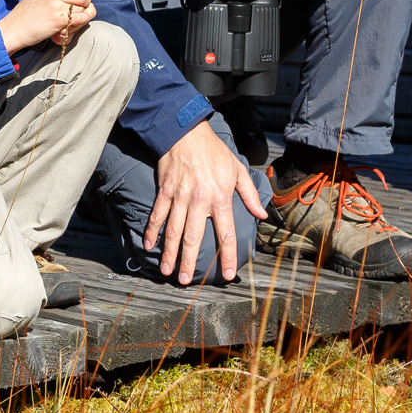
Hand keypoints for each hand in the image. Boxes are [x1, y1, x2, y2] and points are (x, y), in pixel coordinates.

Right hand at [0, 0, 92, 52]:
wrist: (16, 28)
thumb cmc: (24, 11)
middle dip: (84, 0)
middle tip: (82, 4)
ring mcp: (55, 7)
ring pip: (81, 7)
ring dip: (83, 11)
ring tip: (78, 14)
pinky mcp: (58, 21)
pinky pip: (79, 18)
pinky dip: (82, 20)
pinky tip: (78, 20)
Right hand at [144, 120, 266, 284]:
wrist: (186, 132)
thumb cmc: (214, 152)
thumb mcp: (237, 170)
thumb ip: (250, 195)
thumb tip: (262, 215)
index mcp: (220, 198)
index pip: (225, 233)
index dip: (226, 256)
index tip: (227, 274)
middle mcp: (199, 201)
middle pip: (193, 238)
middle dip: (188, 262)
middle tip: (184, 281)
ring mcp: (179, 197)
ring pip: (173, 231)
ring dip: (169, 253)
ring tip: (166, 271)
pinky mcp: (165, 191)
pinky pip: (158, 215)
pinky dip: (152, 231)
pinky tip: (149, 246)